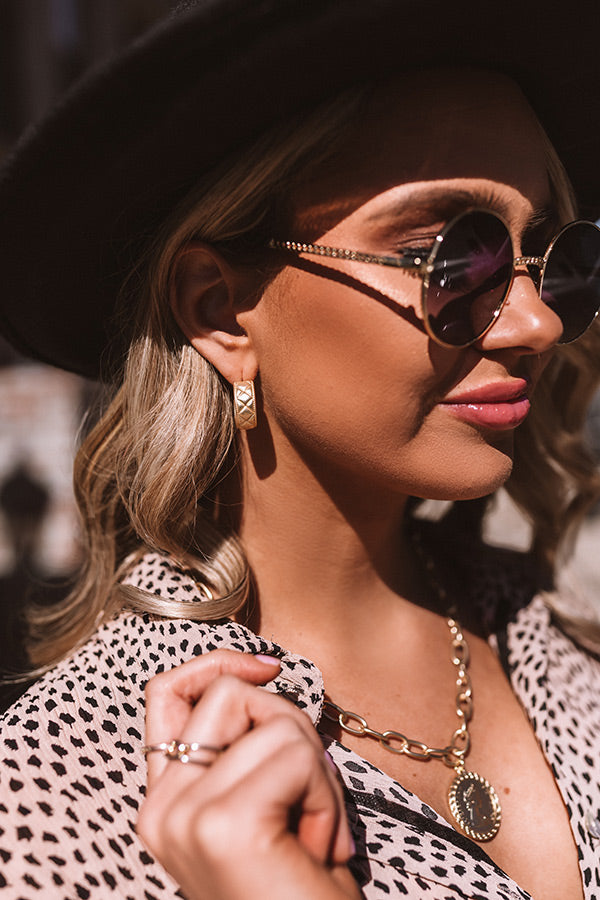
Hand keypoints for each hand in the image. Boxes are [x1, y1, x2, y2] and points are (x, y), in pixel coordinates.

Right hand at [137, 650, 360, 899]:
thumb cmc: (298, 889)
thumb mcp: (267, 803)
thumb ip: (247, 746)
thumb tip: (263, 675)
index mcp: (167, 801)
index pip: (166, 693)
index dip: (216, 664)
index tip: (268, 668)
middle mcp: (162, 807)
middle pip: (231, 695)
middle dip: (292, 729)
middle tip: (312, 799)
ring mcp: (185, 816)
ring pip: (272, 720)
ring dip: (318, 773)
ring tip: (314, 834)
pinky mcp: (222, 824)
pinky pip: (295, 756)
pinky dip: (326, 796)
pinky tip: (318, 848)